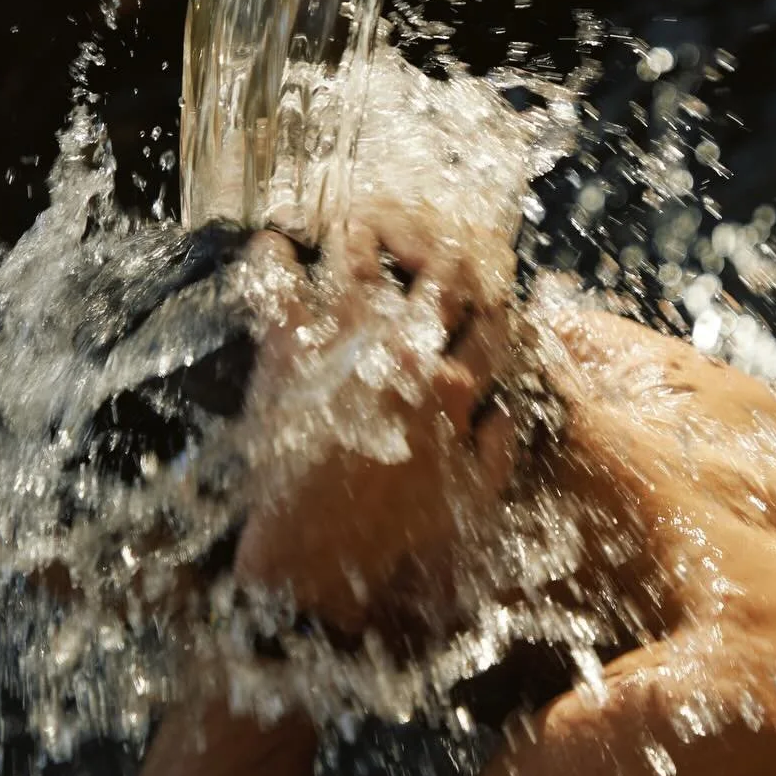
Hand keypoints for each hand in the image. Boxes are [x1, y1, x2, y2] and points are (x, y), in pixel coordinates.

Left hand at [234, 212, 519, 634]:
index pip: (490, 321)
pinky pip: (277, 286)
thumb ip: (496, 450)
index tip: (481, 291)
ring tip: (353, 221)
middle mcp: (405, 353)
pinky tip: (272, 243)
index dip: (491, 298)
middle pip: (437, 273)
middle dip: (437, 245)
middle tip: (422, 234)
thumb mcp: (468, 501)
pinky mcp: (289, 352)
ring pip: (362, 259)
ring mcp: (345, 345)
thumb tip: (504, 409)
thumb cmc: (394, 534)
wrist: (317, 554)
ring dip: (362, 232)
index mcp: (453, 388)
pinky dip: (272, 257)